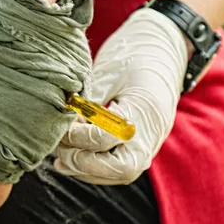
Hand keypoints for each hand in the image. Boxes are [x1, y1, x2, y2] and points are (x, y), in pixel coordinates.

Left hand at [54, 7, 188, 183]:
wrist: (164, 48)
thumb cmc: (133, 54)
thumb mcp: (108, 72)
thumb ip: (89, 101)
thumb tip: (62, 123)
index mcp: (144, 111)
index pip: (106, 139)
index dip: (78, 137)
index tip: (60, 125)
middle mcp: (151, 134)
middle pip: (119, 169)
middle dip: (83, 161)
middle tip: (59, 145)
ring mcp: (149, 143)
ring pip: (118, 174)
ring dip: (85, 169)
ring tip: (59, 154)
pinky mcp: (141, 145)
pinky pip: (118, 169)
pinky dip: (92, 169)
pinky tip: (67, 160)